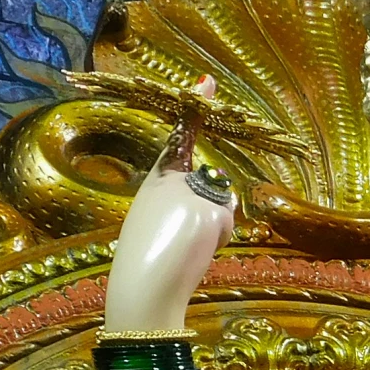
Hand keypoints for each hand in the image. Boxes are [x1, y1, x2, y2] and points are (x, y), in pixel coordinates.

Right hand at [103, 78, 235, 331]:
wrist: (143, 288)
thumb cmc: (146, 261)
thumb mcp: (159, 222)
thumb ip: (186, 203)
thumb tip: (225, 200)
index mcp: (156, 180)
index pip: (179, 139)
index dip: (195, 108)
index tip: (207, 81)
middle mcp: (174, 179)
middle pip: (214, 188)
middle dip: (210, 215)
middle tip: (180, 240)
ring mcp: (193, 192)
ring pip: (223, 206)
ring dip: (214, 228)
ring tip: (184, 246)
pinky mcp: (210, 209)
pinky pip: (227, 224)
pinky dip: (217, 240)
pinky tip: (195, 250)